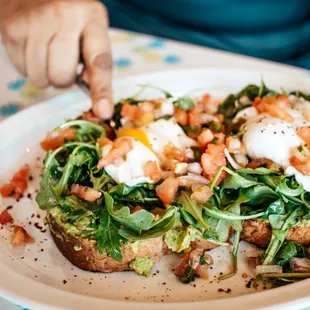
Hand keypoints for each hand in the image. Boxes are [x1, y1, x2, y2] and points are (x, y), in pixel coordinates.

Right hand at [0, 0, 113, 118]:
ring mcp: (35, 21)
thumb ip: (95, 63)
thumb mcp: (90, 32)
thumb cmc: (69, 19)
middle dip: (63, 78)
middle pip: (62, 77)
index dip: (102, 90)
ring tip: (47, 53)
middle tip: (61, 61)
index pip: (99, 61)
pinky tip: (33, 48)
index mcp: (93, 18)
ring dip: (45, 75)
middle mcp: (65, 16)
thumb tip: (95, 97)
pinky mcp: (12, 28)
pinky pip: (22, 72)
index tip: (103, 112)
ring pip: (40, 79)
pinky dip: (29, 67)